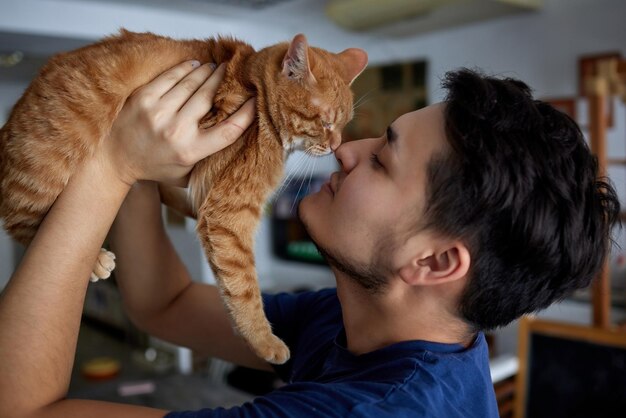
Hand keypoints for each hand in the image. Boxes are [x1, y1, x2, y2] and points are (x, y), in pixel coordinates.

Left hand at [104, 60, 255, 185]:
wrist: (112, 159)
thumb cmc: (152, 166)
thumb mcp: (185, 172)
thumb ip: (207, 158)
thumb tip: (234, 138)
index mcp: (190, 151)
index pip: (228, 130)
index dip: (246, 114)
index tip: (254, 101)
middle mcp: (176, 131)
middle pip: (210, 97)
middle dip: (223, 82)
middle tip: (232, 73)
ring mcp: (158, 112)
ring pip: (192, 83)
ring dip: (207, 72)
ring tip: (215, 67)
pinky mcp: (143, 97)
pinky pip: (171, 76)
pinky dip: (186, 68)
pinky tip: (194, 65)